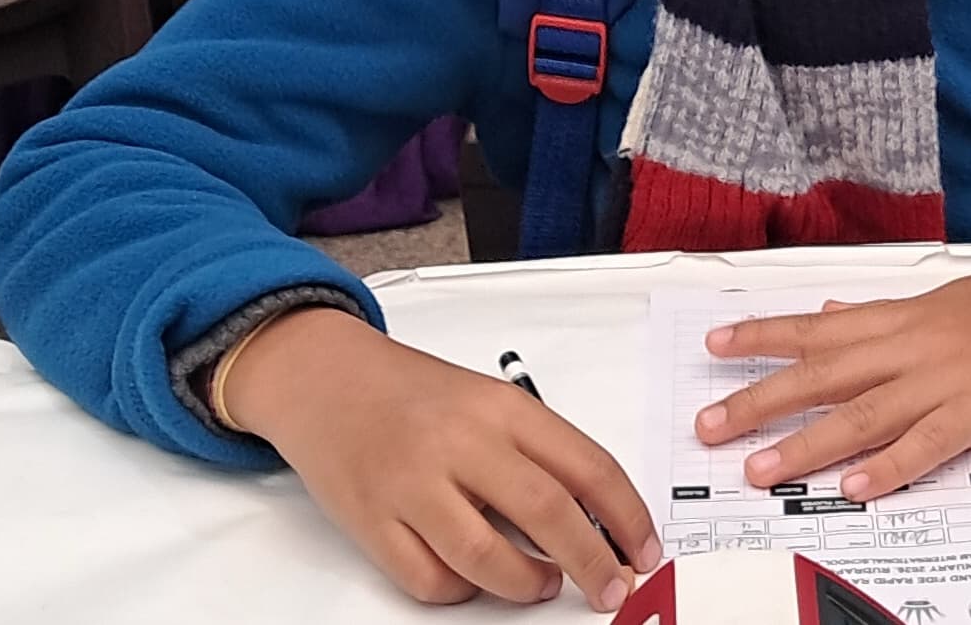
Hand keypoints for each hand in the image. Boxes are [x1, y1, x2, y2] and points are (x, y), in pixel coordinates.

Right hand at [218, 307, 660, 608]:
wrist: (324, 378)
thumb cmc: (414, 393)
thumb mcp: (487, 400)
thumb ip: (535, 449)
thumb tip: (597, 515)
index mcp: (503, 407)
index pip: (587, 465)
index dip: (627, 515)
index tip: (645, 550)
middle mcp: (461, 442)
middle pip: (548, 512)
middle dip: (592, 562)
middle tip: (612, 588)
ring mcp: (413, 483)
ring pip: (487, 558)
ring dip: (527, 585)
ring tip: (542, 585)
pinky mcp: (372, 520)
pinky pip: (430, 578)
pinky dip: (462, 591)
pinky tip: (475, 579)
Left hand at [693, 260, 970, 499]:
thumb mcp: (937, 300)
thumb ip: (880, 315)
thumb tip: (832, 314)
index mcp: (898, 318)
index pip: (817, 327)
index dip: (763, 336)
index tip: (714, 346)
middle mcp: (909, 347)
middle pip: (823, 375)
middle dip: (761, 400)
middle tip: (710, 425)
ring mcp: (941, 381)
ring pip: (862, 414)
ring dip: (808, 443)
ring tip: (762, 469)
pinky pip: (926, 443)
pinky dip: (889, 466)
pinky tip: (855, 486)